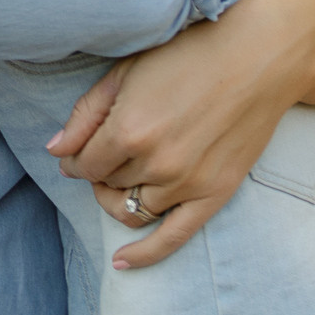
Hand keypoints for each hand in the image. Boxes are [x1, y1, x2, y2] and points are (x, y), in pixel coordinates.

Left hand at [42, 0, 314, 270]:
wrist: (260, 56)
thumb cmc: (190, 53)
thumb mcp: (127, 71)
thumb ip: (86, 114)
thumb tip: (55, 150)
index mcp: (128, 129)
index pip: (82, 164)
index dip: (74, 158)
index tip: (77, 150)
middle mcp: (155, 162)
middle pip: (107, 183)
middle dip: (99, 170)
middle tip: (105, 153)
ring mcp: (186, 183)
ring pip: (132, 209)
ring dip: (117, 198)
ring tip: (118, 179)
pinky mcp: (214, 194)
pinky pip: (172, 238)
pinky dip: (144, 254)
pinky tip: (122, 261)